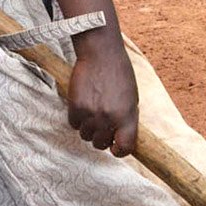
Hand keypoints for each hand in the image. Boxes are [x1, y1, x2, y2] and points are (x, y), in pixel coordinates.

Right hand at [66, 41, 137, 156]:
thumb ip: (127, 119)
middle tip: (102, 126)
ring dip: (88, 128)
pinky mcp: (76, 107)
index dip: (120, 151)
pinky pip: (74, 124)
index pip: (124, 148)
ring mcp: (91, 114)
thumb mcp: (132, 98)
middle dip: (101, 138)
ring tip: (92, 112)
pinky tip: (83, 105)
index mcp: (127, 116)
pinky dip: (77, 119)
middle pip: (100, 144)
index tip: (115, 148)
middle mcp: (109, 118)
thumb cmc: (119, 74)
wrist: (101, 54)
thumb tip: (120, 138)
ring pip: (85, 136)